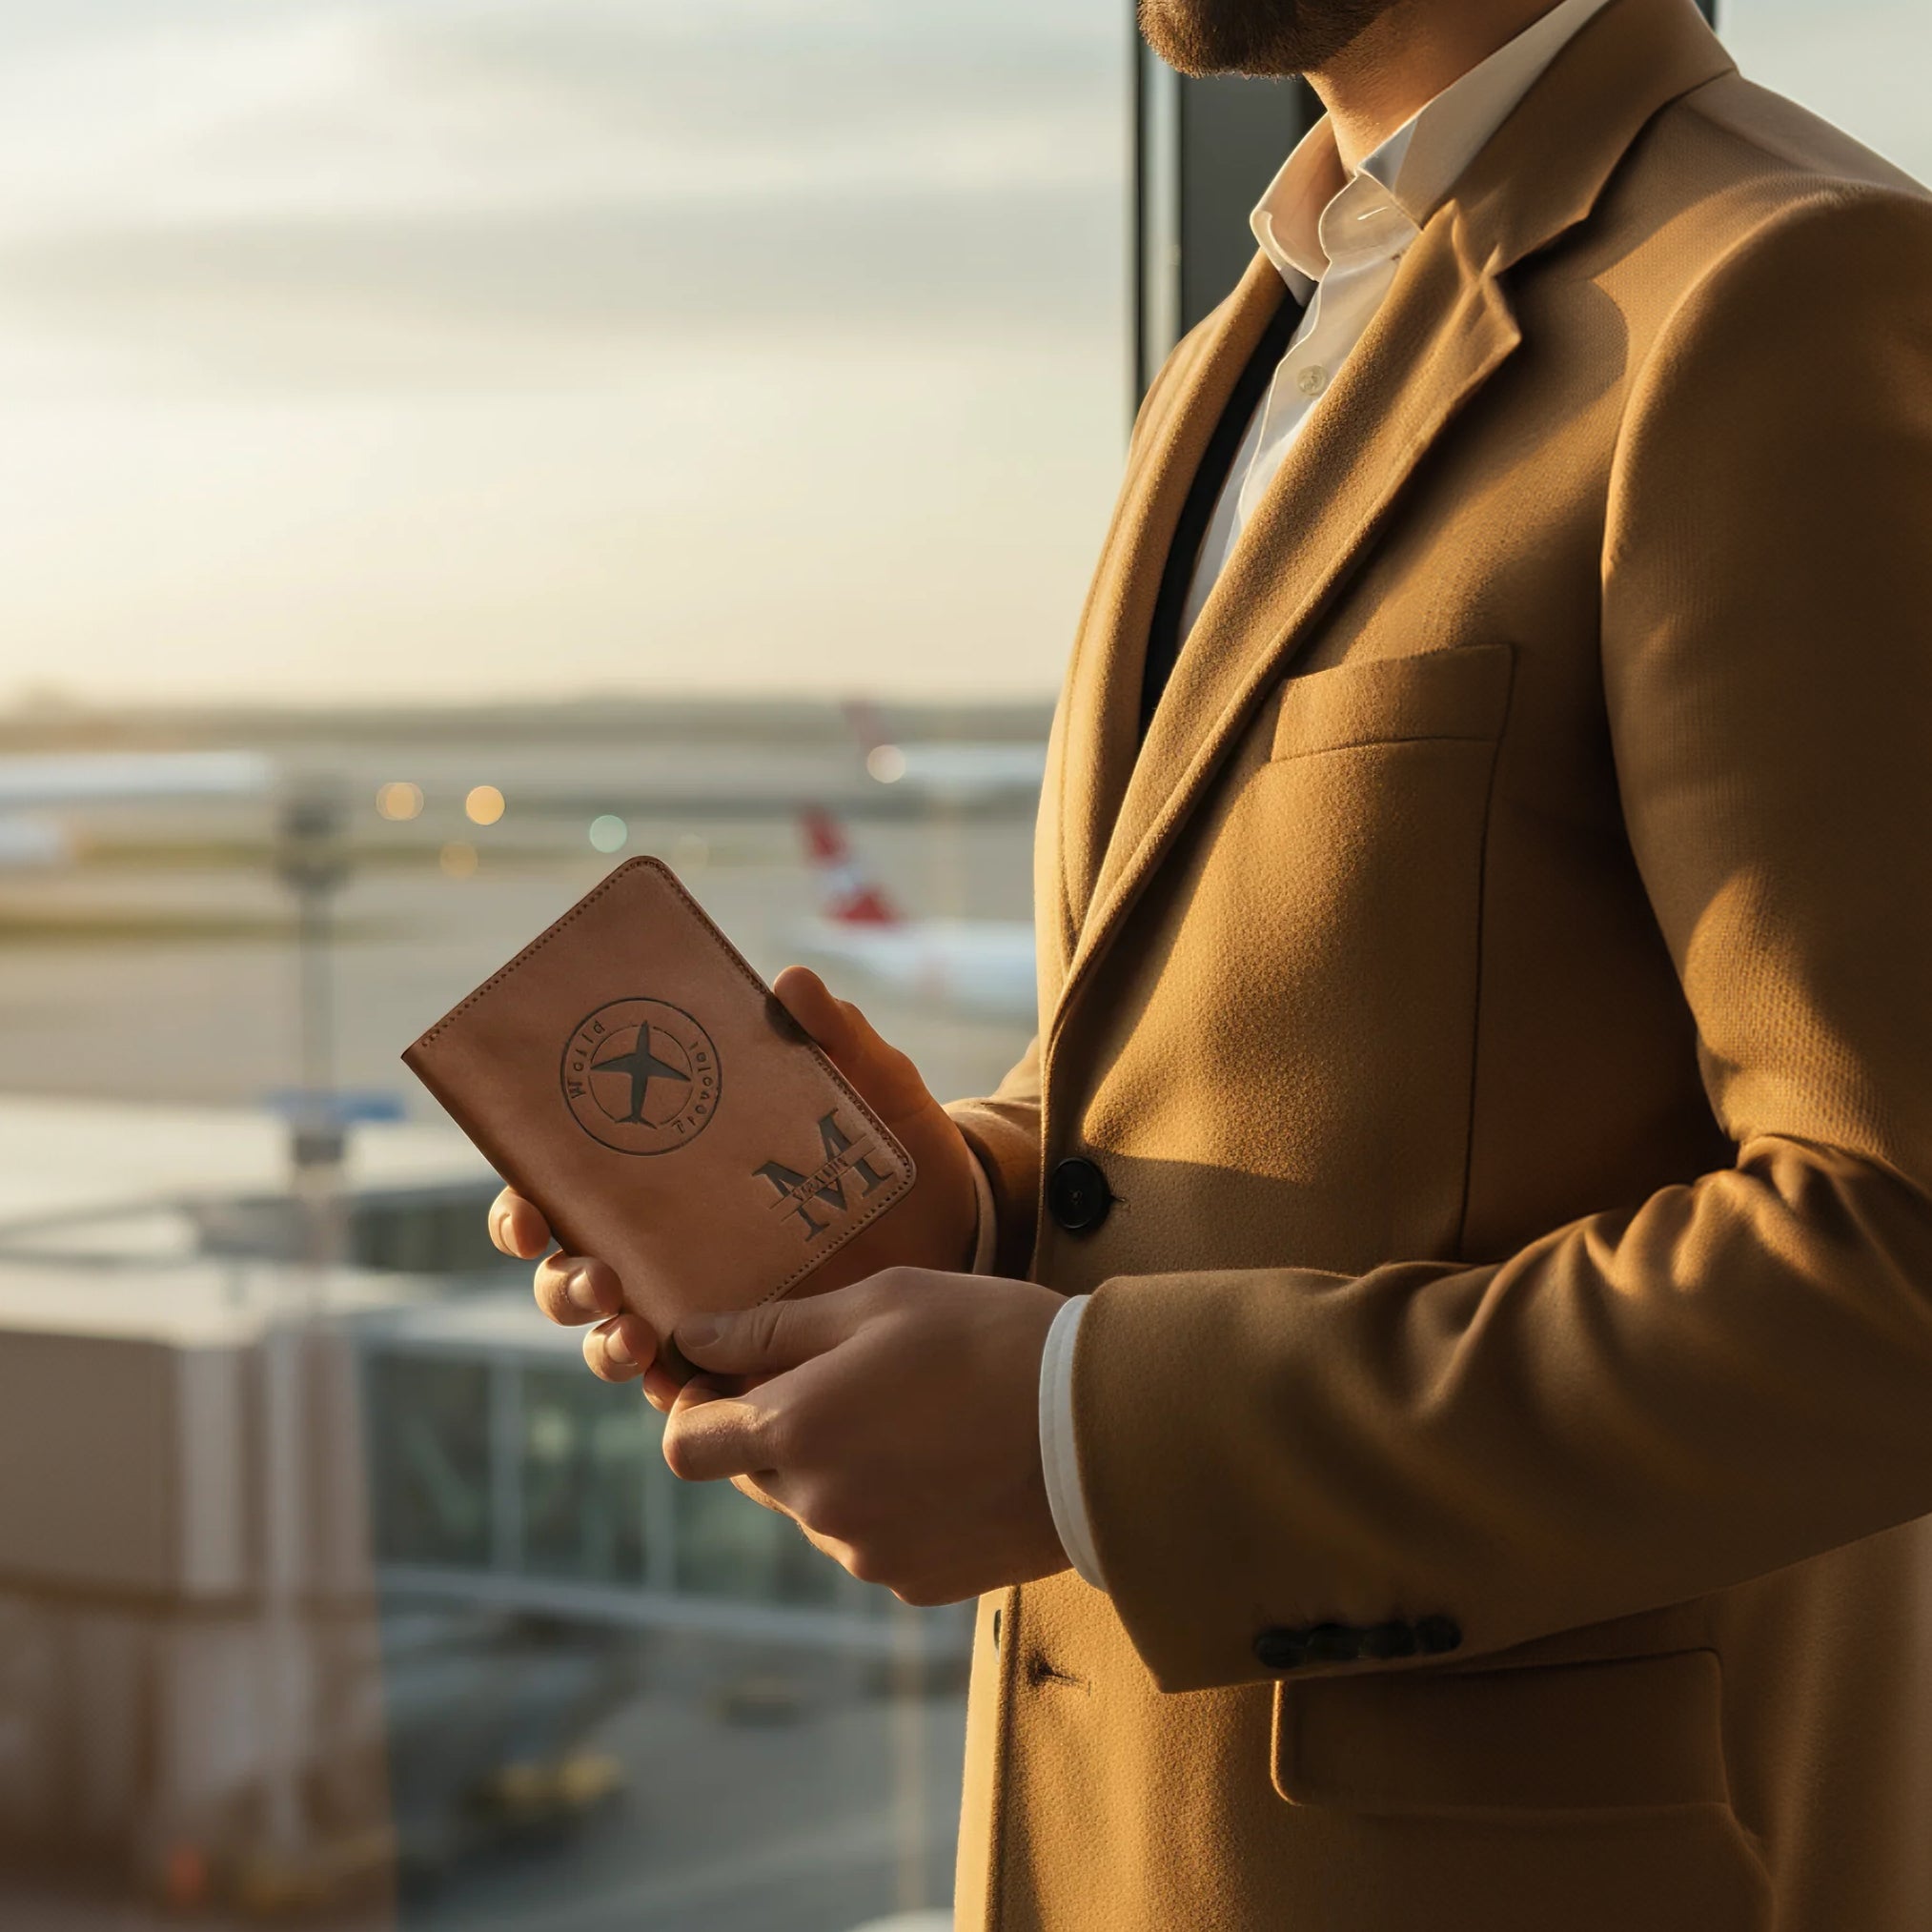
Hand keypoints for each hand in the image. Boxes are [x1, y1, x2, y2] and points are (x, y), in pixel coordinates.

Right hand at [487, 964, 985, 1407]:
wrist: (964, 1224)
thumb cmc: (897, 1148)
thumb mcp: (874, 1087)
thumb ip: (838, 1038)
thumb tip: (791, 984)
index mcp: (669, 1177)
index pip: (565, 1190)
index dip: (525, 1202)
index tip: (529, 1207)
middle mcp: (666, 1246)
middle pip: (570, 1272)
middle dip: (562, 1281)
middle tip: (597, 1276)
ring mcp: (701, 1308)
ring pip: (613, 1339)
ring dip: (603, 1344)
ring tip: (632, 1335)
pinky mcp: (746, 1360)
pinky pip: (687, 1390)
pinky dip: (672, 1395)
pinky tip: (683, 1390)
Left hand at [661, 1267, 1070, 1604]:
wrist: (1104, 1428)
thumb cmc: (989, 1338)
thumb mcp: (881, 1300)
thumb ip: (774, 1326)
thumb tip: (692, 1335)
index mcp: (796, 1429)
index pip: (686, 1446)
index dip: (697, 1409)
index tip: (736, 1376)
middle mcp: (818, 1506)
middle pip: (750, 1475)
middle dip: (775, 1430)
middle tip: (847, 1379)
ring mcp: (868, 1554)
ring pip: (813, 1508)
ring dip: (836, 1468)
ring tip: (916, 1416)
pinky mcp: (917, 1582)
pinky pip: (871, 1541)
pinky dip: (889, 1505)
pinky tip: (947, 1462)